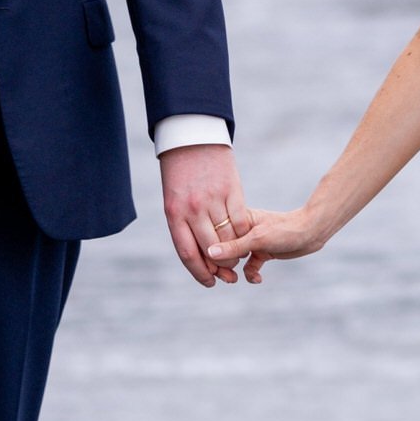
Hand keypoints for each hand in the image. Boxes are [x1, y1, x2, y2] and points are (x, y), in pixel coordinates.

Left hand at [158, 143, 249, 286]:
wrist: (192, 138)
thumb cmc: (180, 173)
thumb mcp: (174, 200)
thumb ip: (184, 225)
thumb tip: (201, 254)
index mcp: (174, 214)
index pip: (188, 254)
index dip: (200, 273)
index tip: (211, 282)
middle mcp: (193, 209)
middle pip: (211, 249)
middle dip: (221, 267)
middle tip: (228, 274)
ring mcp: (213, 199)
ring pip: (229, 237)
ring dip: (236, 253)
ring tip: (238, 258)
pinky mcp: (232, 190)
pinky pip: (241, 220)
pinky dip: (244, 234)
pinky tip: (245, 239)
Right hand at [207, 206, 332, 282]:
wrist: (311, 232)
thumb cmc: (285, 229)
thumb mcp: (258, 239)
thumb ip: (234, 247)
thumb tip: (210, 253)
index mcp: (236, 219)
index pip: (214, 235)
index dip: (209, 252)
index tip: (210, 266)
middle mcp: (241, 229)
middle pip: (221, 249)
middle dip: (220, 265)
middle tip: (225, 277)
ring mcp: (251, 241)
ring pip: (234, 260)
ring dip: (232, 271)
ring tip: (234, 280)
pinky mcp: (261, 251)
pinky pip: (249, 266)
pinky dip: (251, 274)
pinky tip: (258, 279)